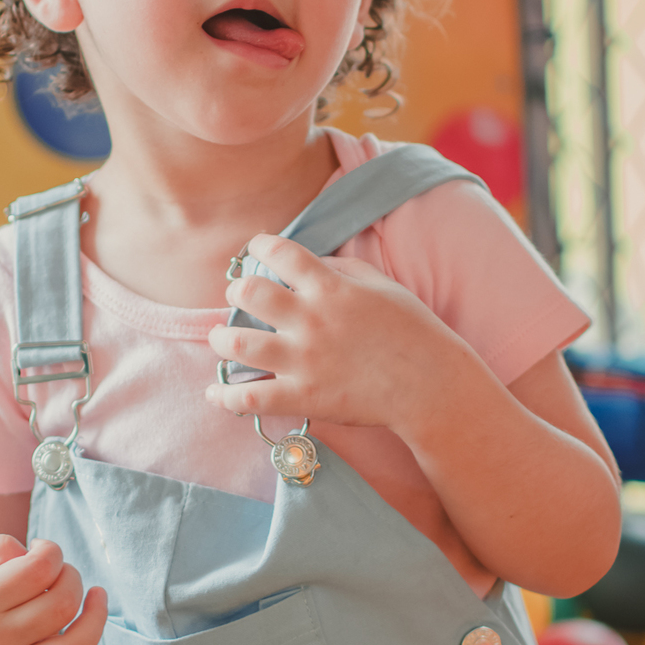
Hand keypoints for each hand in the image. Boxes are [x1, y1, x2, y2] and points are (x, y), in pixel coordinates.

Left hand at [205, 233, 447, 433]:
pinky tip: (215, 393)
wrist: (429, 385)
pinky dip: (225, 397)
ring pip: (237, 344)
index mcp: (330, 288)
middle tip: (241, 297)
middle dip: (236, 291)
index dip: (259, 245)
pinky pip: (250, 398)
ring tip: (222, 338)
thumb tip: (313, 262)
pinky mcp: (303, 397)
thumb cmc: (412, 332)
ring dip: (221, 339)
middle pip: (249, 293)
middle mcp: (310, 321)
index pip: (280, 252)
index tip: (255, 248)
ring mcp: (303, 361)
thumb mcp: (381, 285)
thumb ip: (342, 269)